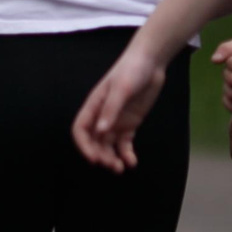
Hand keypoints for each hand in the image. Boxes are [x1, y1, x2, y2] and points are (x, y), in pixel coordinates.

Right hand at [73, 44, 164, 171]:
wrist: (150, 63)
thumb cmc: (131, 71)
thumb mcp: (121, 89)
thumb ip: (111, 110)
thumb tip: (100, 131)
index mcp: (93, 106)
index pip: (81, 130)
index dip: (84, 146)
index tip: (94, 159)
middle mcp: (102, 116)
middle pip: (94, 141)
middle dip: (100, 155)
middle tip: (112, 166)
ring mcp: (116, 120)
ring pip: (108, 145)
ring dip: (112, 158)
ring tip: (121, 168)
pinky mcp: (130, 123)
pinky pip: (124, 143)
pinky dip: (126, 154)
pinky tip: (132, 162)